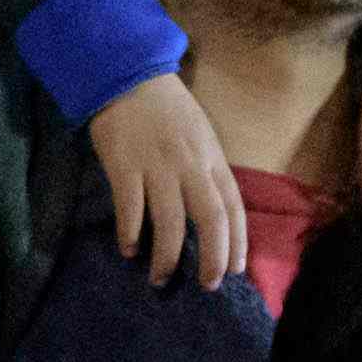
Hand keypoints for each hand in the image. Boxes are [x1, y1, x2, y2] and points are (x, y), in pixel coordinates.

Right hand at [85, 68, 250, 285]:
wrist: (128, 75)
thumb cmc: (166, 109)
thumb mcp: (200, 135)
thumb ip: (207, 170)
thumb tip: (213, 213)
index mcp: (211, 157)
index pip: (233, 206)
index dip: (237, 242)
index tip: (234, 270)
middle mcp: (190, 165)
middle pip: (210, 219)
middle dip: (213, 257)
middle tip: (208, 285)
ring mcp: (157, 166)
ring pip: (170, 222)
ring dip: (167, 257)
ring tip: (160, 278)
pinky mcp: (124, 167)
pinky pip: (130, 209)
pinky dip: (131, 234)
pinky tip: (129, 250)